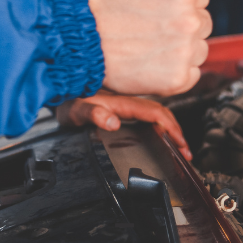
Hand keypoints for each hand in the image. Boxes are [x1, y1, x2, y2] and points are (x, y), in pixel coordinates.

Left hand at [56, 91, 191, 159]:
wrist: (56, 88)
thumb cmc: (65, 99)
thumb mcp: (75, 109)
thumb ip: (92, 113)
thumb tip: (113, 121)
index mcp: (121, 101)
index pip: (155, 112)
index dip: (171, 128)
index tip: (181, 145)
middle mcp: (125, 101)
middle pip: (160, 112)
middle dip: (177, 132)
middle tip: (186, 153)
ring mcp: (124, 104)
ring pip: (155, 113)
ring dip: (170, 129)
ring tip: (180, 147)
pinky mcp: (120, 108)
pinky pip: (145, 114)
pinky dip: (159, 126)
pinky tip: (160, 136)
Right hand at [85, 0, 211, 96]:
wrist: (76, 42)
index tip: (148, 1)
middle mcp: (190, 22)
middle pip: (201, 20)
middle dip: (177, 19)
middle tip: (145, 21)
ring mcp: (185, 52)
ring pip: (198, 46)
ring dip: (178, 45)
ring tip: (146, 40)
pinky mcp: (178, 79)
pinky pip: (191, 72)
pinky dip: (174, 69)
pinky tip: (149, 58)